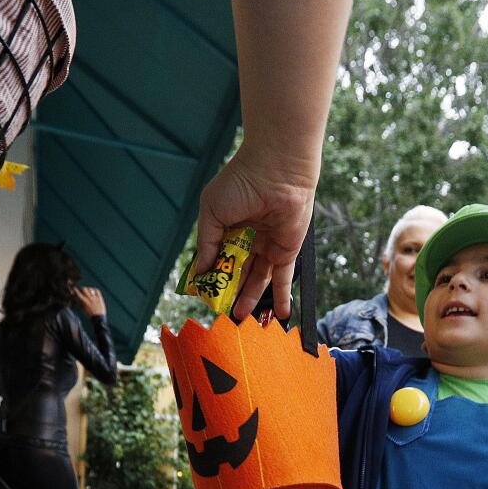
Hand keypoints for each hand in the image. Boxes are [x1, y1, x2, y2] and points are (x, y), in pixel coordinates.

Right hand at [74, 286, 105, 317]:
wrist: (99, 317)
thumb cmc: (90, 314)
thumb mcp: (84, 308)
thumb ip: (81, 302)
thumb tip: (78, 297)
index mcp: (85, 302)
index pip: (79, 294)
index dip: (76, 290)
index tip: (74, 288)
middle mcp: (90, 299)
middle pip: (84, 289)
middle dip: (82, 289)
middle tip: (83, 290)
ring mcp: (95, 298)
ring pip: (90, 289)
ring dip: (88, 289)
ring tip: (89, 291)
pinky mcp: (100, 298)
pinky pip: (97, 290)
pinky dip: (95, 289)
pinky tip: (94, 291)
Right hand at [195, 142, 317, 320]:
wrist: (276, 171)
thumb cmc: (240, 183)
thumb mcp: (212, 213)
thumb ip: (207, 244)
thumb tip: (201, 272)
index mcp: (228, 226)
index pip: (217, 257)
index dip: (211, 276)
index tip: (204, 293)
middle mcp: (248, 238)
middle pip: (237, 272)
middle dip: (229, 292)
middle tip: (222, 311)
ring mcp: (267, 246)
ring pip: (257, 279)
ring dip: (249, 299)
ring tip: (239, 317)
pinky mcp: (286, 251)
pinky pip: (283, 278)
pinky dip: (282, 297)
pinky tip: (279, 314)